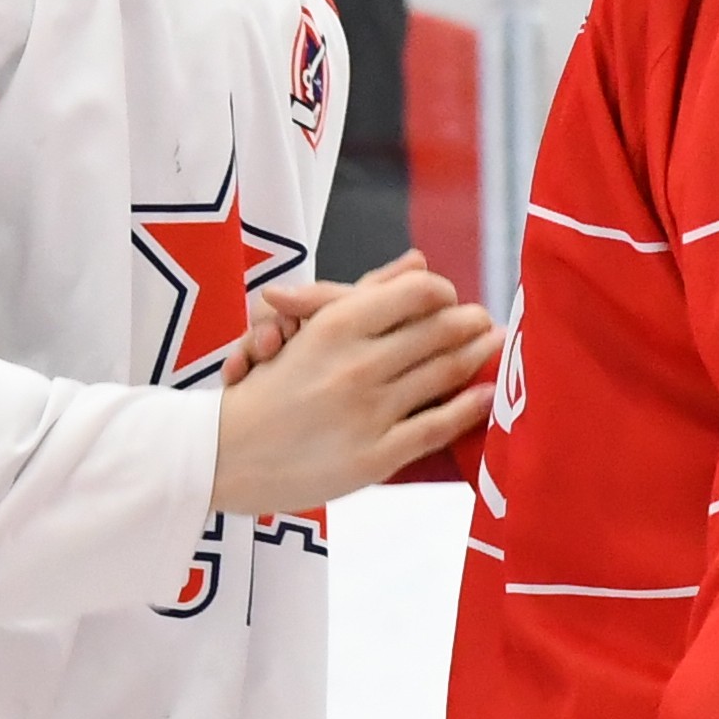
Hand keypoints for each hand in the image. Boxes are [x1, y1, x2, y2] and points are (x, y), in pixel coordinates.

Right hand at [214, 254, 498, 513]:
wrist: (225, 454)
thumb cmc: (267, 385)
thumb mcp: (306, 328)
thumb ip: (365, 293)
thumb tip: (419, 261)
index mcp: (337, 325)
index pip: (417, 293)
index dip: (441, 292)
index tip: (448, 297)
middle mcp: (357, 365)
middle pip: (440, 332)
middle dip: (470, 322)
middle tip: (484, 319)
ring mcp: (369, 412)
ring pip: (445, 375)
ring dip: (478, 356)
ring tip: (493, 345)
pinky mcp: (376, 457)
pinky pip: (438, 427)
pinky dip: (470, 408)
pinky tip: (487, 395)